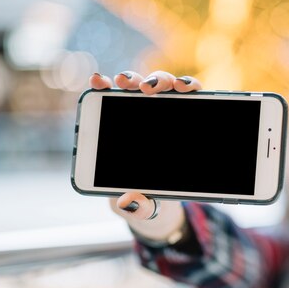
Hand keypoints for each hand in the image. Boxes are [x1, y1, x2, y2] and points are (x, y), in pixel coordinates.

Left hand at [89, 70, 202, 240]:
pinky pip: (190, 98)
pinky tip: (188, 89)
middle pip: (135, 88)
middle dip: (134, 80)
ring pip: (162, 87)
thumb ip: (136, 206)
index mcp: (118, 134)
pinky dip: (189, 87)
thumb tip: (129, 202)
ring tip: (170, 86)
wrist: (167, 207)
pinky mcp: (189, 117)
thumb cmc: (144, 200)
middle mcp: (140, 118)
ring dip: (163, 79)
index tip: (98, 81)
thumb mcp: (140, 208)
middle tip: (136, 87)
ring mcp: (164, 115)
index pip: (106, 102)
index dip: (101, 86)